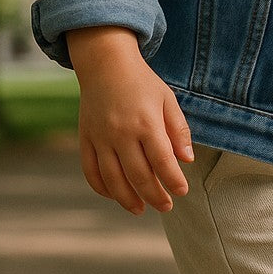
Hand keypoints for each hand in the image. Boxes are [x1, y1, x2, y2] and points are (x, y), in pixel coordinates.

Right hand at [68, 26, 193, 213]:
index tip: (182, 191)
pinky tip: (115, 196)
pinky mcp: (85, 138)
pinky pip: (90, 170)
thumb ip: (179, 131)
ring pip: (113, 179)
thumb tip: (187, 160)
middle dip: (155, 196)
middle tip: (166, 206)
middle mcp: (121, 132)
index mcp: (146, 123)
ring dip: (128, 199)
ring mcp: (100, 137)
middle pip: (138, 175)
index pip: (162, 162)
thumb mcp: (167, 100)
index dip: (173, 181)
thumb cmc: (142, 83)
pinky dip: (102, 188)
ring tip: (141, 209)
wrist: (105, 63)